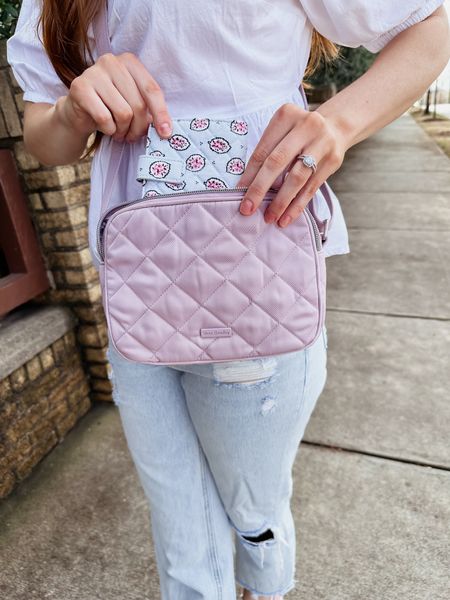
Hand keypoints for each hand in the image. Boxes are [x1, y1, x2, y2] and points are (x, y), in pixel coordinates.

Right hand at [58, 52, 171, 142]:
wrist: (78, 112)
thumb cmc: (110, 107)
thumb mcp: (133, 103)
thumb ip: (149, 109)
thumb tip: (166, 129)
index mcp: (129, 61)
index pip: (151, 89)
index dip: (161, 113)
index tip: (166, 133)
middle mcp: (111, 62)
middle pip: (138, 104)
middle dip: (138, 128)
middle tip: (132, 136)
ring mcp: (93, 72)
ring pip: (123, 113)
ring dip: (122, 130)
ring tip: (118, 131)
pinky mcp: (79, 87)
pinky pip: (104, 118)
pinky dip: (108, 130)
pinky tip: (105, 127)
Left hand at [236, 103, 345, 226]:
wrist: (336, 127)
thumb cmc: (299, 133)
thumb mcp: (283, 131)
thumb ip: (268, 152)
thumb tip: (247, 186)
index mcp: (286, 115)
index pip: (263, 150)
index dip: (249, 174)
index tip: (239, 194)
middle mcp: (305, 126)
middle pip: (277, 162)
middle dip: (260, 188)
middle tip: (248, 209)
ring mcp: (321, 143)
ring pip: (296, 178)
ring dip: (280, 201)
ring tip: (269, 217)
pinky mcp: (332, 161)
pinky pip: (311, 188)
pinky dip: (297, 205)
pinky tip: (287, 218)